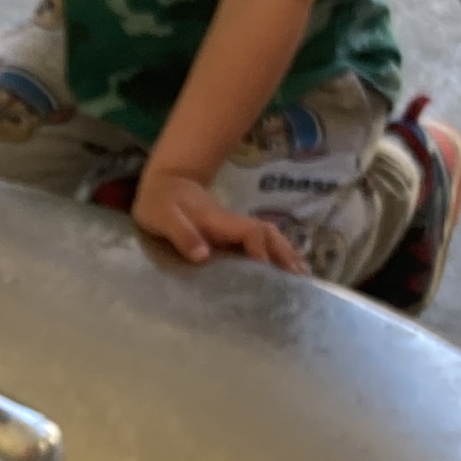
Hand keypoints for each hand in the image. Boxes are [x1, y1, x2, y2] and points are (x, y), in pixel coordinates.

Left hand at [132, 167, 305, 272]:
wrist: (164, 182)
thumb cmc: (160, 201)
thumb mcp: (162, 217)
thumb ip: (181, 234)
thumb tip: (204, 256)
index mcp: (218, 220)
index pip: (250, 232)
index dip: (261, 250)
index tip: (268, 272)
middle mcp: (231, 224)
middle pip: (268, 233)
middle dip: (284, 253)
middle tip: (299, 278)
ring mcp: (231, 229)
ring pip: (266, 238)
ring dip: (284, 254)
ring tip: (301, 277)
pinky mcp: (228, 236)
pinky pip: (256, 244)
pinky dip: (273, 256)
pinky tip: (282, 271)